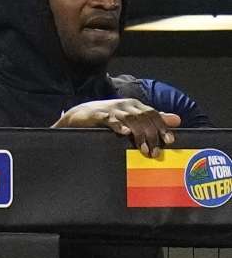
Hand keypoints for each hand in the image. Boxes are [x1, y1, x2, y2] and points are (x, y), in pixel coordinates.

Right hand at [53, 98, 179, 156]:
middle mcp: (125, 105)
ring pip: (130, 119)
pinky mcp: (98, 115)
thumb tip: (177, 119)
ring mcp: (112, 109)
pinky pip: (110, 119)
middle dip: (152, 135)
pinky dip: (118, 125)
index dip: (162, 126)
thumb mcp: (133, 116)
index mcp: (135, 105)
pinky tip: (124, 132)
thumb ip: (153, 118)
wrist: (80, 114)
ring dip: (139, 135)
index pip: (153, 113)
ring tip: (143, 150)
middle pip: (144, 117)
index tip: (169, 141)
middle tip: (155, 151)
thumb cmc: (108, 117)